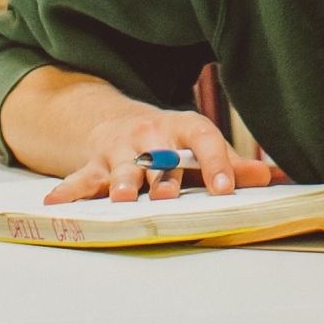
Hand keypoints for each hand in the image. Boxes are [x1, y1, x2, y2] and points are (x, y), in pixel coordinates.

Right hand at [40, 105, 283, 203]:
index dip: (216, 160)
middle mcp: (151, 136)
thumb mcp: (198, 146)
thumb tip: (268, 179)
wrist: (119, 121)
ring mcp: (121, 149)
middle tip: (166, 196)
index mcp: (182, 128)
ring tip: (119, 197)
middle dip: (162, 177)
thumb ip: (230, 164)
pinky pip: (81, 178)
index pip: (203, 137)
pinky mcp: (95, 163)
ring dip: (120, 181)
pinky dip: (69, 190)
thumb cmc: (169, 142)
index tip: (225, 186)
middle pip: (159, 156)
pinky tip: (55, 202)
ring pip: (121, 166)